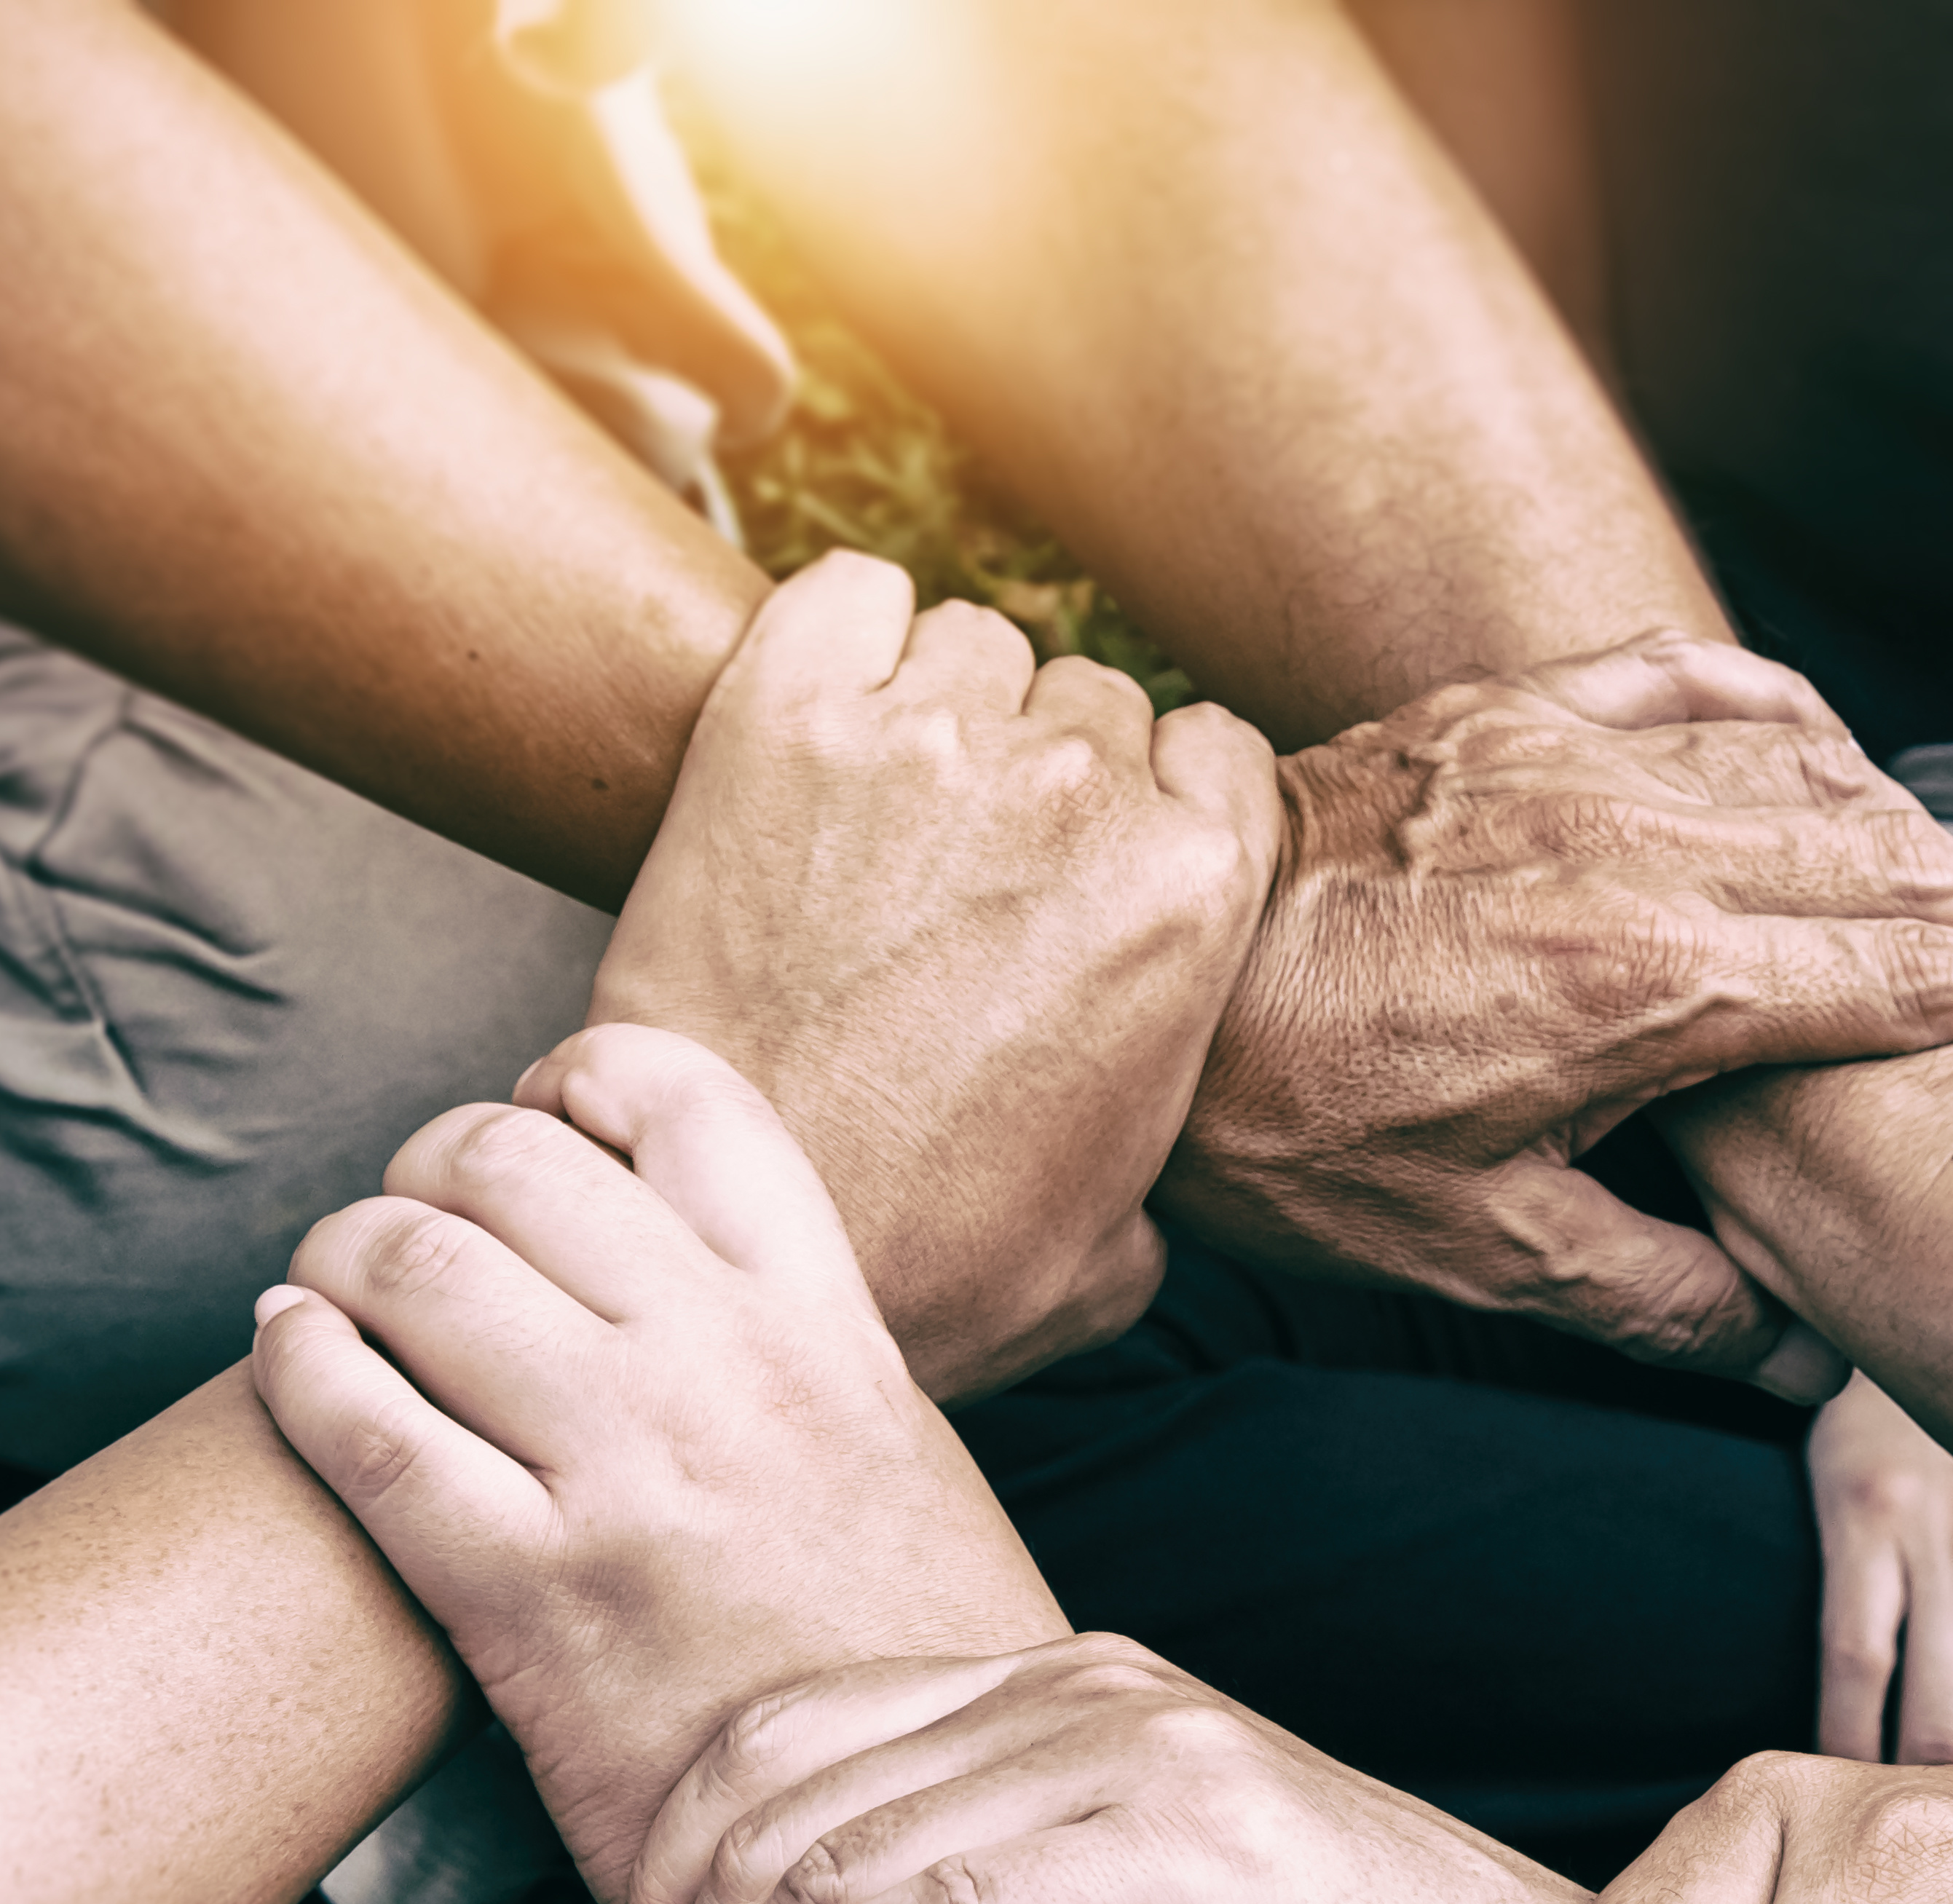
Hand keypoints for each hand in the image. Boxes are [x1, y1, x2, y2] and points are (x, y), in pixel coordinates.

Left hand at [251, 1024, 1063, 1903]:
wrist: (931, 1846)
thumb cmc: (906, 1659)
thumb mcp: (900, 1457)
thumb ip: (798, 1350)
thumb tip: (680, 1265)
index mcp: (826, 1322)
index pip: (683, 1098)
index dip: (577, 1082)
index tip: (541, 1126)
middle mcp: (724, 1368)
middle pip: (511, 1159)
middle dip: (428, 1172)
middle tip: (411, 1229)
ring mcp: (625, 1475)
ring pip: (412, 1264)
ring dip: (342, 1257)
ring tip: (333, 1296)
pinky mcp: (529, 1596)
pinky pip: (360, 1426)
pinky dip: (296, 1365)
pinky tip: (287, 1358)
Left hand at [584, 551, 1276, 1401]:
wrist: (738, 1241)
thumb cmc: (932, 1261)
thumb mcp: (1121, 1237)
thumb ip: (1164, 1119)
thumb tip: (1148, 1104)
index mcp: (1192, 891)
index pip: (1214, 751)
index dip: (1154, 803)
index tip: (1091, 858)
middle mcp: (1079, 789)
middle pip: (1091, 698)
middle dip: (1042, 771)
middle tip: (962, 868)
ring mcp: (928, 742)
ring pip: (974, 642)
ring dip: (940, 705)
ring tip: (878, 813)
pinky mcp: (778, 717)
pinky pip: (846, 594)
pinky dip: (839, 637)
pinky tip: (813, 727)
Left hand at [1159, 631, 1952, 1396]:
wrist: (1137, 995)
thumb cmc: (1285, 1123)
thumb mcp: (1485, 1258)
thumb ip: (1668, 1303)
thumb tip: (1798, 1361)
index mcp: (1651, 979)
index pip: (1901, 972)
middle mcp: (1629, 841)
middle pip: (1883, 859)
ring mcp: (1564, 759)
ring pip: (1802, 767)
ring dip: (1898, 827)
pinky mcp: (1500, 716)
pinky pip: (1684, 681)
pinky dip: (1775, 712)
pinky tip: (1819, 746)